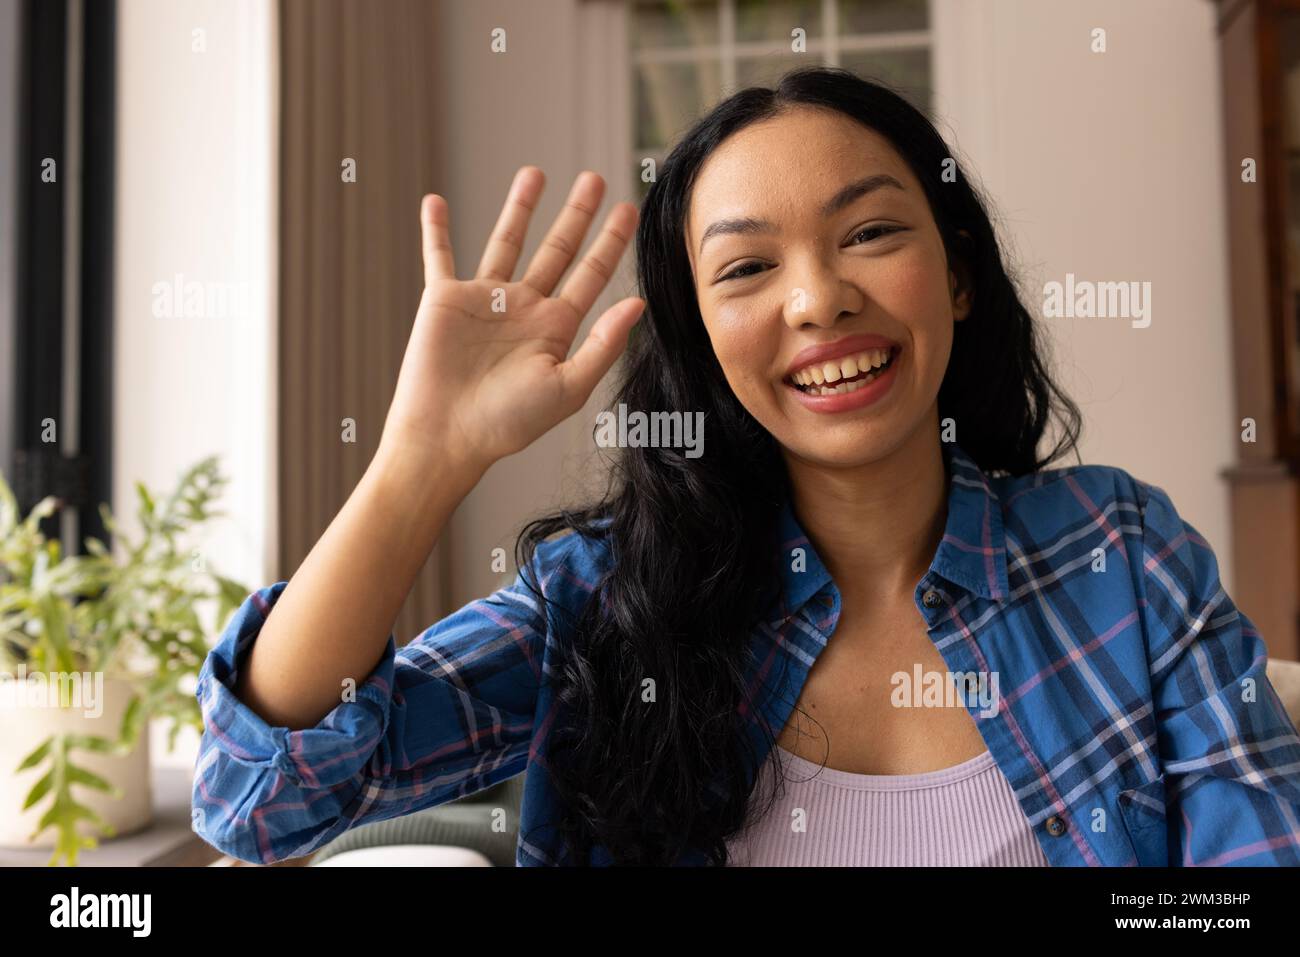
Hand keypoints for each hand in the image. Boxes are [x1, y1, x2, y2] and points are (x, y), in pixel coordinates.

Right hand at [378, 166, 643, 475]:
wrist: (448, 436)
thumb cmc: (508, 423)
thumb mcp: (567, 387)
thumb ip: (603, 345)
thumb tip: (638, 303)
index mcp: (556, 329)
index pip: (591, 275)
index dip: (610, 242)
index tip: (629, 208)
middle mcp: (524, 309)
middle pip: (557, 250)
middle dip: (577, 215)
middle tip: (595, 179)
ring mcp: (484, 302)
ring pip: (506, 242)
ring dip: (519, 208)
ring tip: (535, 173)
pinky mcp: (445, 301)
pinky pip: (439, 256)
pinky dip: (436, 230)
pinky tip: (434, 202)